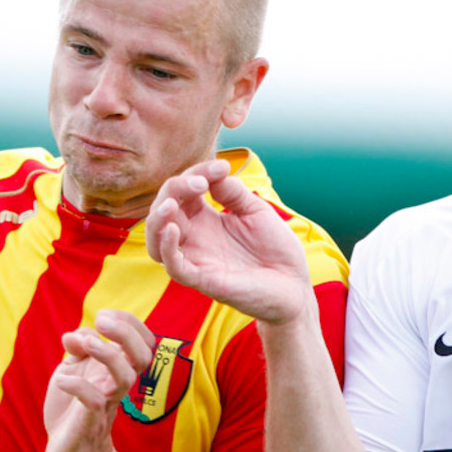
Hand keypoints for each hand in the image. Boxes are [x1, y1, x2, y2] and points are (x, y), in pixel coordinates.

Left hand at [43, 310, 154, 451]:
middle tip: (101, 322)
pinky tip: (61, 380)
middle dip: (126, 332)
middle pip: (143, 354)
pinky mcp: (89, 422)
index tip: (103, 316)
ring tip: (85, 344)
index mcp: (115, 368)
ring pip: (125, 376)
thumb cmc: (72, 410)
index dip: (128, 321)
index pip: (142, 340)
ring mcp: (106, 402)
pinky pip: (93, 400)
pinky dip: (76, 385)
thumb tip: (73, 335)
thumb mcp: (72, 370)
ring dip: (106, 353)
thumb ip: (76, 349)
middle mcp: (115, 384)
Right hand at [145, 159, 313, 325]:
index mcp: (204, 218)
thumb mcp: (255, 210)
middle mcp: (194, 237)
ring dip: (157, 219)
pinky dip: (167, 248)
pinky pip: (174, 266)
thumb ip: (233, 192)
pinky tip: (173, 230)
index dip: (196, 173)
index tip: (222, 167)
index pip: (183, 190)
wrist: (294, 285)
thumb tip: (215, 171)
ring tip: (170, 204)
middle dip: (173, 189)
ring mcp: (195, 257)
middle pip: (163, 209)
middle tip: (200, 183)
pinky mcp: (202, 279)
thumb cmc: (275, 249)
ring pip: (157, 238)